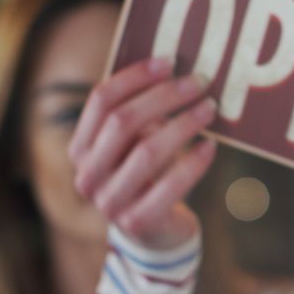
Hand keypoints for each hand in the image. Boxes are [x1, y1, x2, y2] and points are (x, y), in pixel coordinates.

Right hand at [68, 58, 216, 249]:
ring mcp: (110, 201)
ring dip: (184, 123)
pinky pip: (171, 184)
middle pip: (123, 121)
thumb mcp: (138, 144)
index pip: (101, 101)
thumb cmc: (149, 177)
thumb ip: (144, 115)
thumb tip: (178, 71)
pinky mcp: (138, 221)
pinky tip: (211, 146)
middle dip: (166, 96)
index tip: (170, 61)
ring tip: (211, 108)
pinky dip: (194, 161)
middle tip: (201, 81)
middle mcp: (88, 174)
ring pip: (148, 150)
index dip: (135, 77)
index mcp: (81, 148)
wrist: (156, 233)